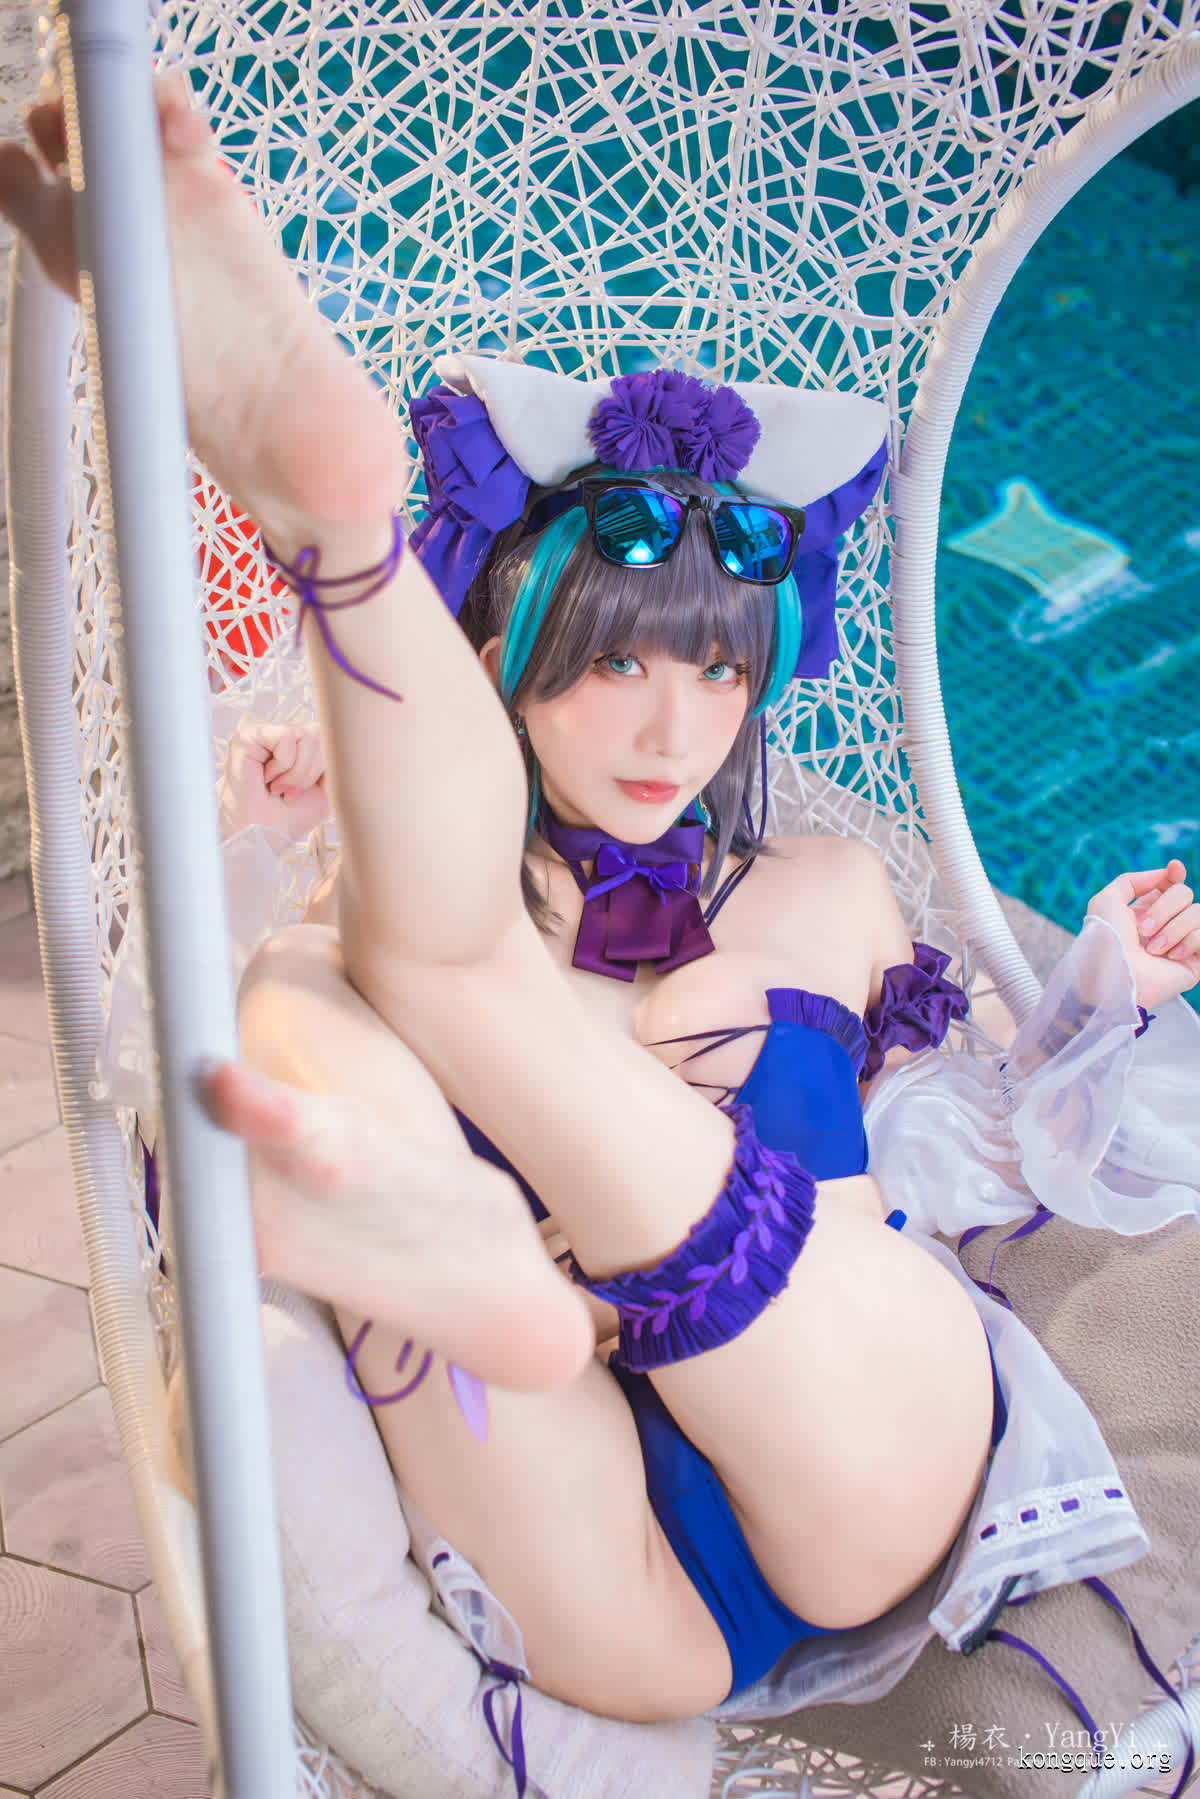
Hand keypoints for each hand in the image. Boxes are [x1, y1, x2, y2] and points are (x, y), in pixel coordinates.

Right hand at [218, 715, 329, 840]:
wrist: (261, 836)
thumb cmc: (290, 816)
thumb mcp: (329, 788)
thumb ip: (340, 760)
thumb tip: (353, 732)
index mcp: (304, 746)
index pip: (334, 737)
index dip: (329, 766)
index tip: (312, 791)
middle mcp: (286, 735)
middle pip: (322, 734)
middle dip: (312, 771)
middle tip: (291, 794)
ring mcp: (267, 732)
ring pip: (307, 734)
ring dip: (297, 771)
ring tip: (278, 788)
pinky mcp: (249, 735)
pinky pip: (287, 736)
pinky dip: (282, 765)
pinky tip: (266, 778)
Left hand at [1086, 860, 1198, 1011]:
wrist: (1115, 975)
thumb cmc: (1106, 939)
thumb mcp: (1107, 900)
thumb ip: (1132, 880)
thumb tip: (1165, 873)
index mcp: (1146, 910)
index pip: (1171, 884)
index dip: (1175, 874)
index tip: (1174, 869)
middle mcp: (1166, 924)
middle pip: (1184, 893)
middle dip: (1164, 907)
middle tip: (1143, 929)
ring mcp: (1183, 942)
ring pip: (1198, 912)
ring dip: (1173, 928)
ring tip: (1153, 949)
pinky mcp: (1196, 961)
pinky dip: (1188, 942)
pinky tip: (1171, 957)